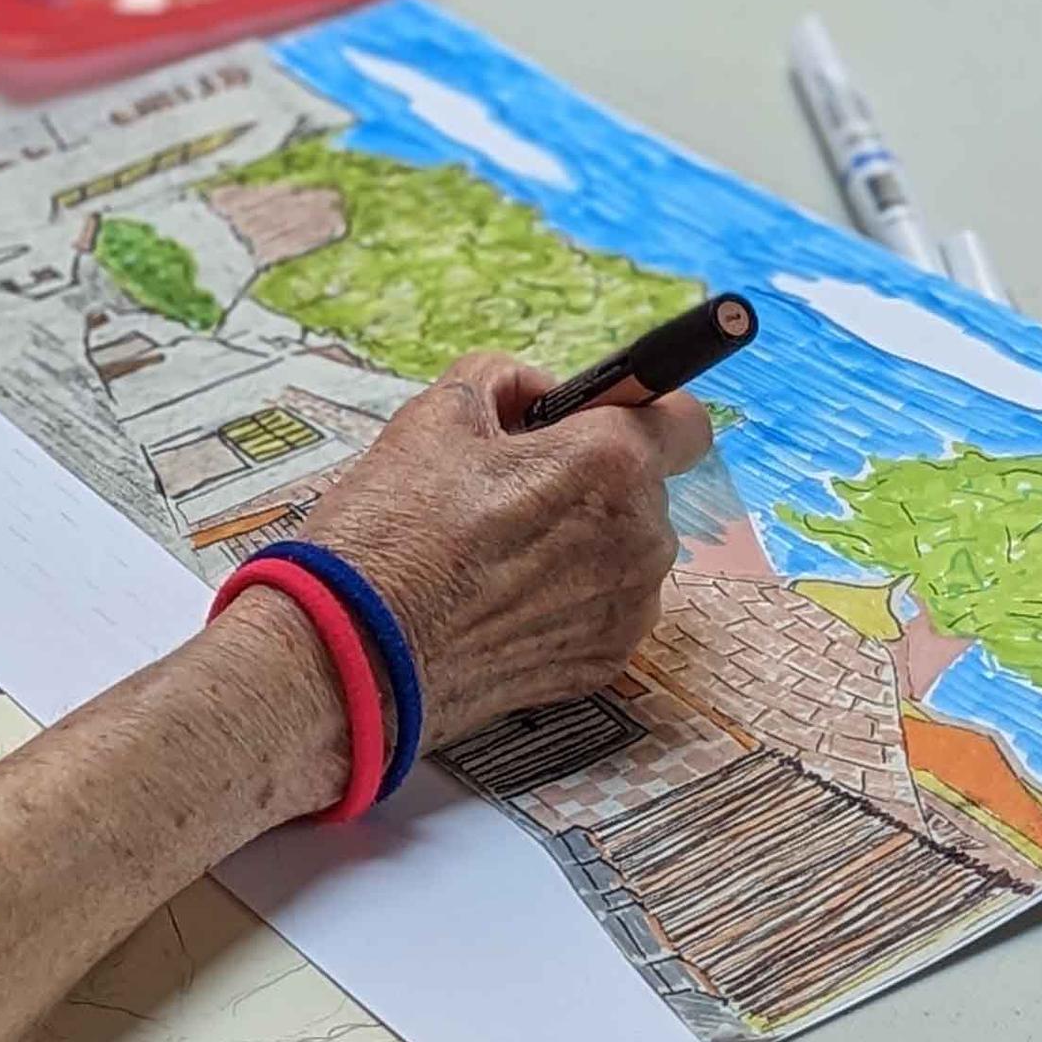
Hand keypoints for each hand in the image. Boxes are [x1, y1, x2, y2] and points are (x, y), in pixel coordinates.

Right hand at [289, 353, 712, 756]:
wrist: (357, 654)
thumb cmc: (393, 532)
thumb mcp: (436, 414)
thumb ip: (504, 380)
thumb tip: (535, 393)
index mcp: (610, 463)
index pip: (683, 420)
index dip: (638, 411)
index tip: (593, 421)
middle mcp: (640, 537)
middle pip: (642, 486)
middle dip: (588, 479)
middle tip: (506, 489)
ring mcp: (628, 607)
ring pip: (624, 548)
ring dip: (579, 540)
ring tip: (493, 552)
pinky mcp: (606, 661)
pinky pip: (606, 604)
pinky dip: (566, 596)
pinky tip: (499, 598)